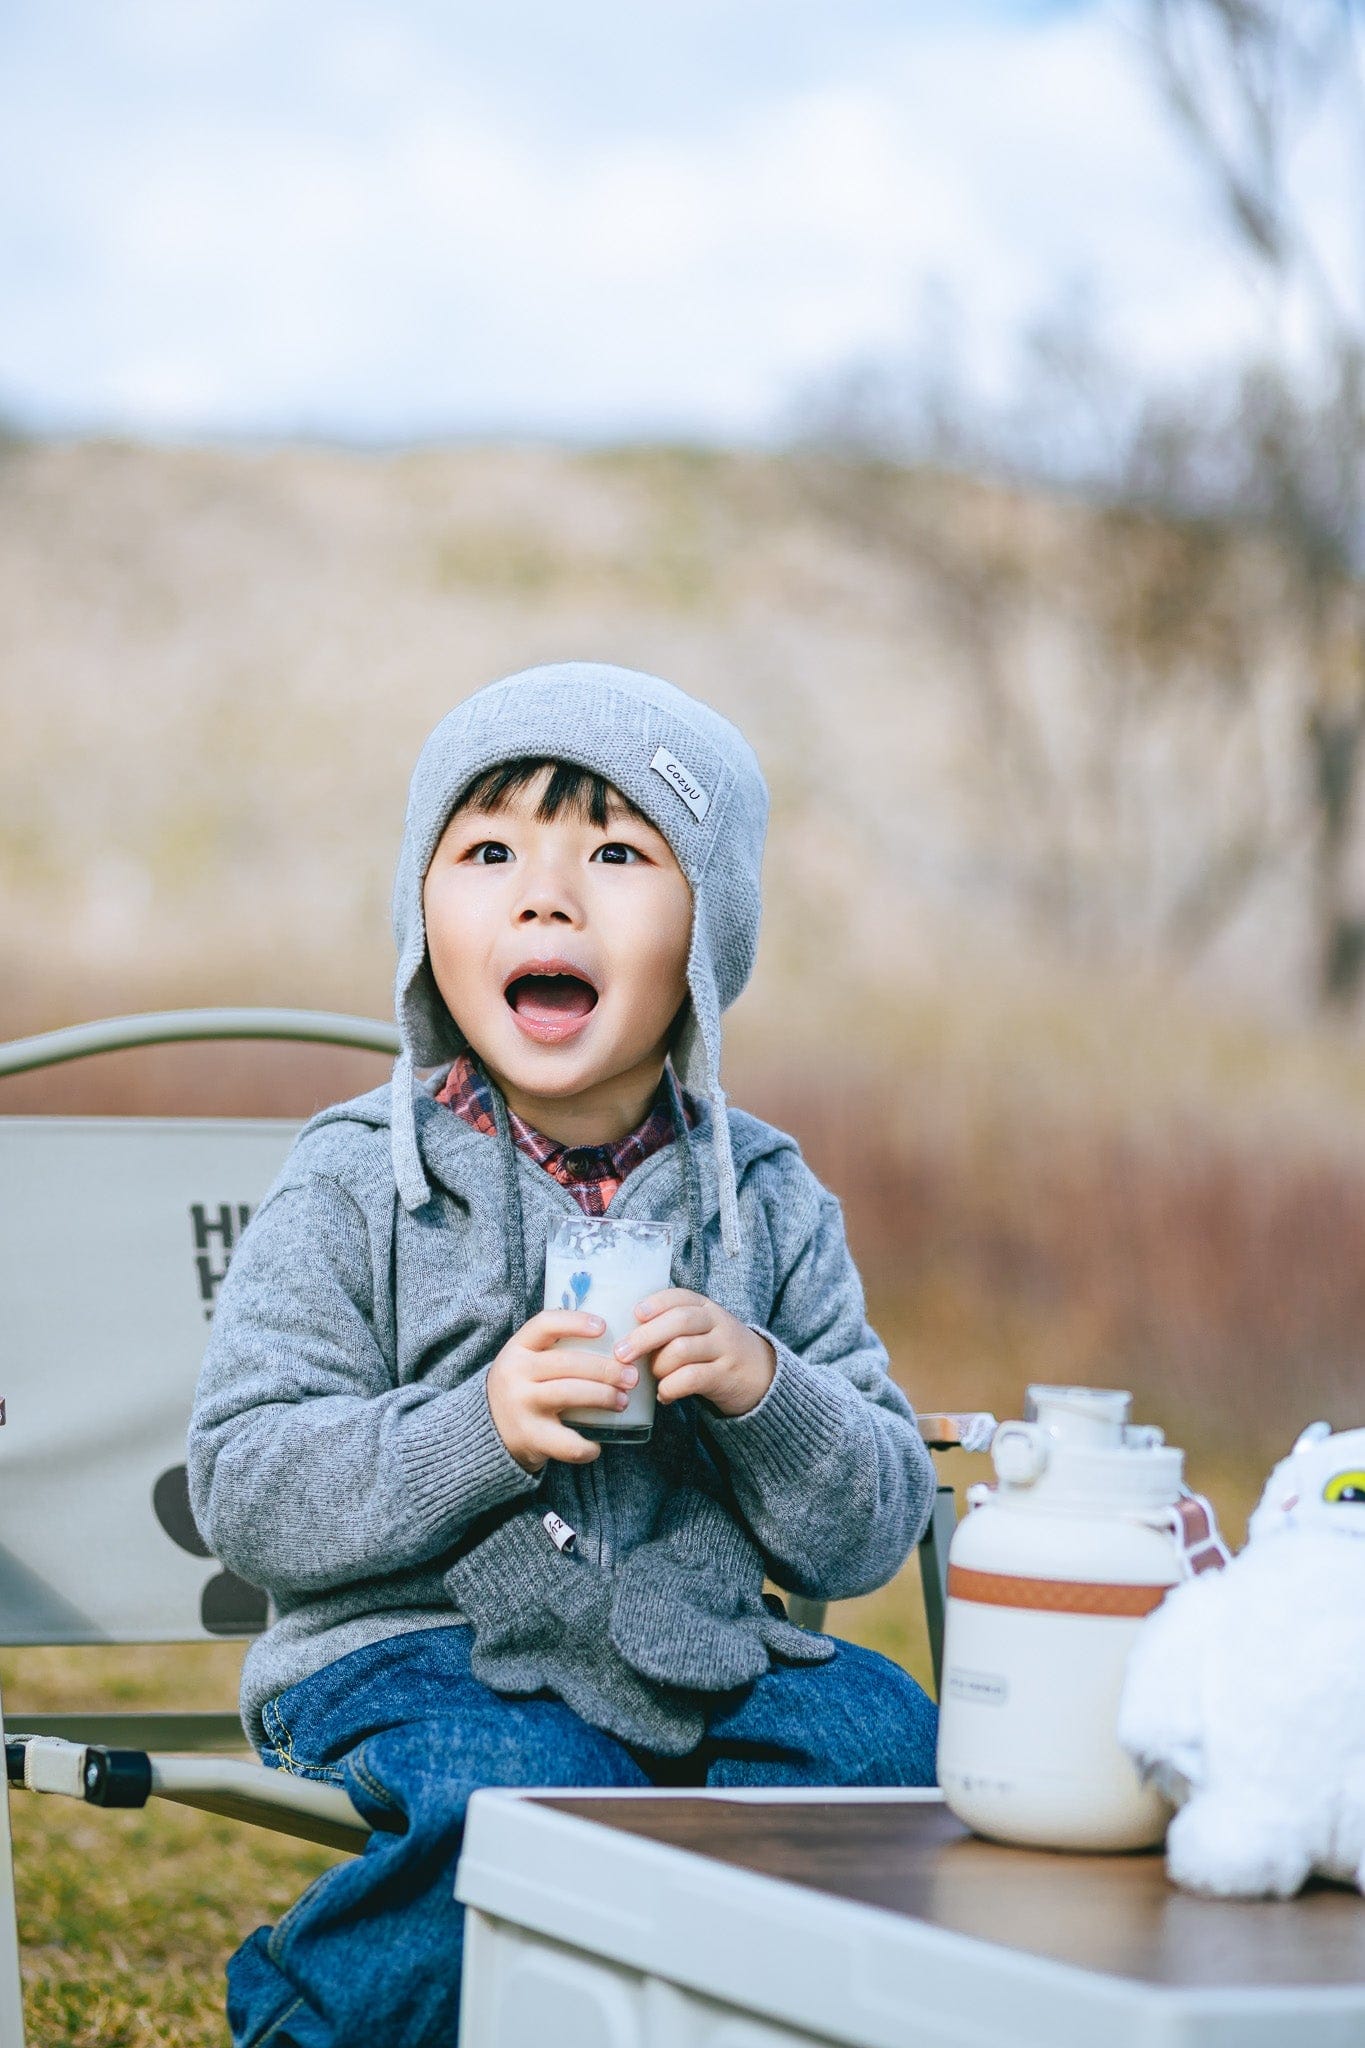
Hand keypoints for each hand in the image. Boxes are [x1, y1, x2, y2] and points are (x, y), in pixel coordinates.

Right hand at [486, 1309, 638, 1472]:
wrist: (488, 1432)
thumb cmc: (522, 1388)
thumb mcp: (526, 1361)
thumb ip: (555, 1349)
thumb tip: (614, 1340)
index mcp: (517, 1349)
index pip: (545, 1324)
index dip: (576, 1322)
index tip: (604, 1327)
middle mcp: (515, 1373)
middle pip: (568, 1362)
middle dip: (606, 1369)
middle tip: (630, 1376)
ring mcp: (521, 1405)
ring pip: (571, 1394)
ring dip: (604, 1397)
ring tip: (622, 1401)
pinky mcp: (529, 1437)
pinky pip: (566, 1442)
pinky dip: (587, 1446)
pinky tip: (598, 1445)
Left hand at [616, 1288, 775, 1418]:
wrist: (764, 1376)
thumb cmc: (718, 1352)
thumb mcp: (703, 1330)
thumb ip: (673, 1327)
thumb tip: (627, 1337)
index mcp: (707, 1308)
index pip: (679, 1297)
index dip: (655, 1303)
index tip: (635, 1314)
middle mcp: (717, 1323)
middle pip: (678, 1321)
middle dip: (645, 1337)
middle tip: (622, 1354)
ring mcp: (724, 1349)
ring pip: (682, 1350)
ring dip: (658, 1366)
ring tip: (651, 1377)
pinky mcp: (726, 1376)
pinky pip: (691, 1378)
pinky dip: (670, 1388)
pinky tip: (664, 1395)